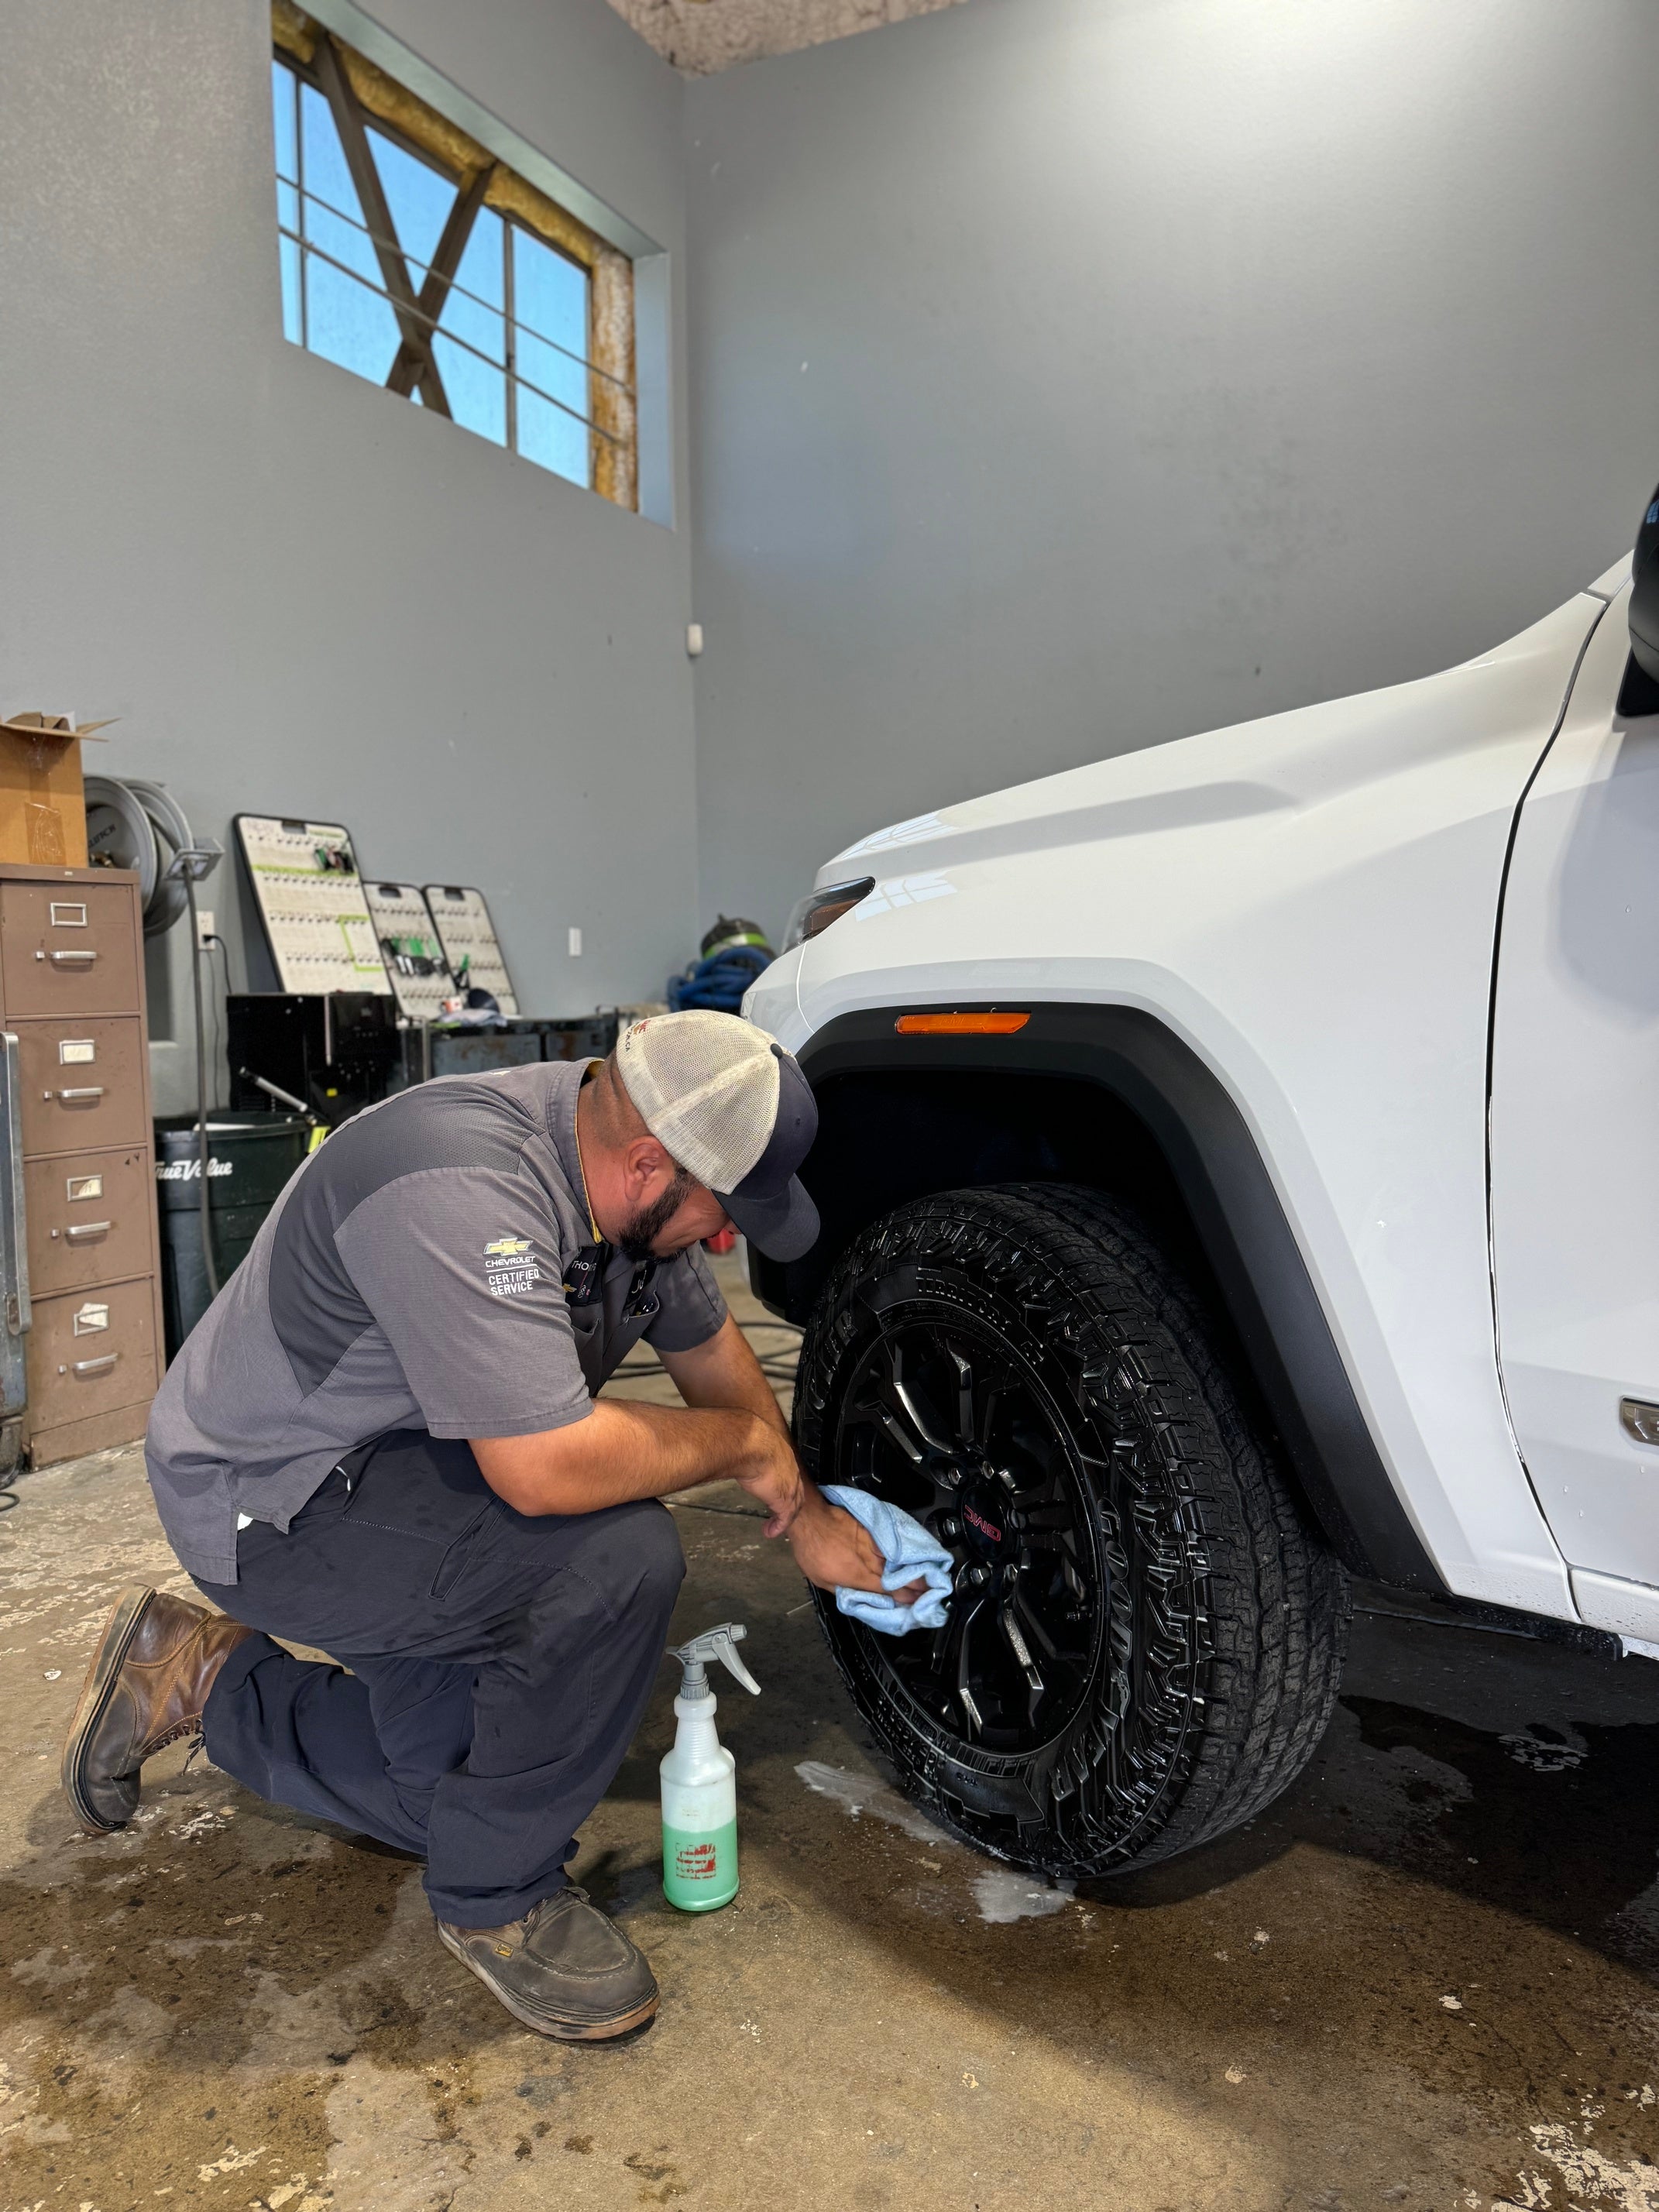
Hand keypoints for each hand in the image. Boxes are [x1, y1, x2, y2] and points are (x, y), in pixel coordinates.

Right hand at [734, 1422, 810, 1534]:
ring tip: (775, 1525)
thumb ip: (746, 1446)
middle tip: (781, 1512)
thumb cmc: (745, 1439)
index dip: (785, 1483)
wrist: (751, 1445)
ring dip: (785, 1516)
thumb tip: (733, 1444)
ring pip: (793, 1505)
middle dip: (791, 1502)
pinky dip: (778, 1526)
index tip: (776, 1490)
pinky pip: (785, 1518)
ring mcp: (790, 1486)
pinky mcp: (785, 1501)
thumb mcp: (749, 1441)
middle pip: (797, 1490)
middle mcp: (791, 1470)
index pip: (789, 1472)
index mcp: (783, 1454)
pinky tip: (770, 1532)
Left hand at [783, 1487, 927, 1601]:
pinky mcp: (872, 1531)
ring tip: (931, 1573)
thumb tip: (857, 1597)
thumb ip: (843, 1590)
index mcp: (859, 1577)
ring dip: (916, 1567)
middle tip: (933, 1590)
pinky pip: (892, 1544)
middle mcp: (870, 1561)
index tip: (919, 1602)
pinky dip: (904, 1550)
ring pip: (899, 1559)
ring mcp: (873, 1544)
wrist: (811, 1518)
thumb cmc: (812, 1549)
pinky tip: (915, 1552)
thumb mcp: (821, 1580)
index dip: (906, 1598)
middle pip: (899, 1576)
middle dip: (918, 1584)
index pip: (889, 1590)